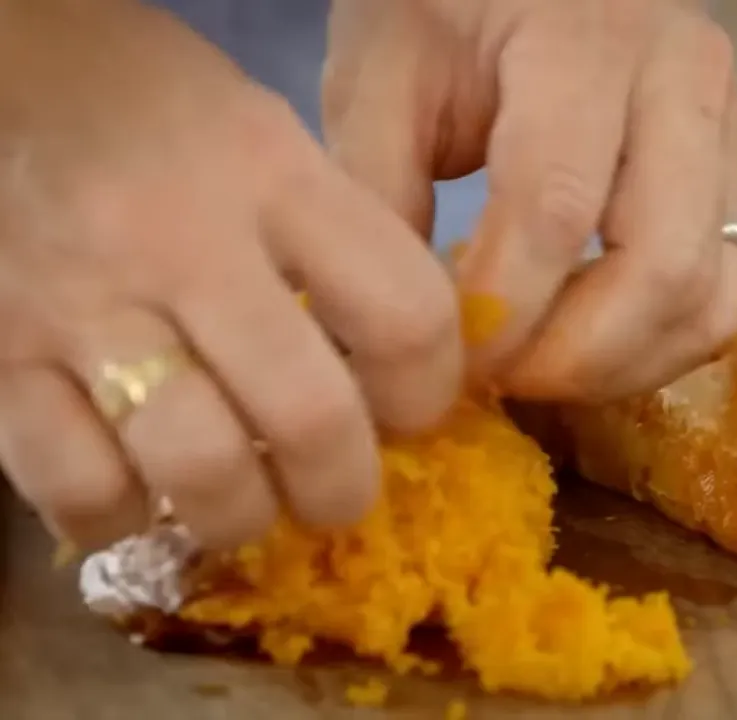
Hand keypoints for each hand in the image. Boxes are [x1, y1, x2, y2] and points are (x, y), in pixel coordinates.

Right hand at [0, 0, 461, 548]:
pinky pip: (78, 487)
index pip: (406, 314)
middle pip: (308, 415)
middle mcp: (184, 243)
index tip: (412, 411)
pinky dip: (121, 515)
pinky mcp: (0, 357)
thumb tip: (401, 364)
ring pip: (196, 466)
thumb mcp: (268, 137)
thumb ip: (337, 238)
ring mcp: (83, 306)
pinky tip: (137, 489)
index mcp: (274, 176)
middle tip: (336, 494)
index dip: (430, 391)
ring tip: (243, 504)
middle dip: (342, 488)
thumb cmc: (153, 111)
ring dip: (240, 514)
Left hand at [325, 0, 736, 399]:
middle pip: (661, 268)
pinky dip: (659, 348)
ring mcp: (728, 135)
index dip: (500, 309)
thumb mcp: (383, 74)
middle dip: (571, 357)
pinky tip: (586, 346)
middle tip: (493, 380)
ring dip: (621, 365)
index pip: (555, 206)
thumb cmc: (445, 7)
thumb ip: (376, 194)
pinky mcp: (736, 179)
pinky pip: (722, 297)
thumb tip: (390, 339)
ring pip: (708, 298)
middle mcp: (685, 84)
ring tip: (537, 371)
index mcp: (585, 42)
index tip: (441, 361)